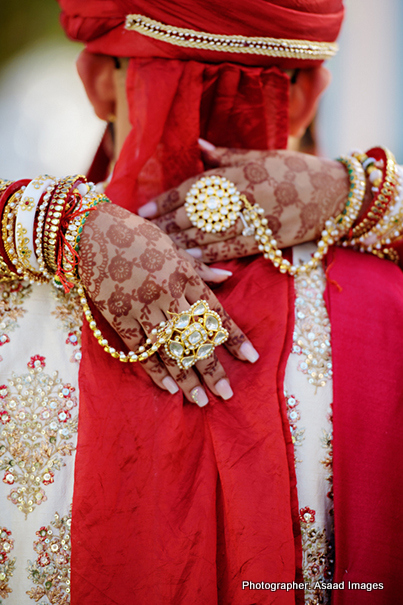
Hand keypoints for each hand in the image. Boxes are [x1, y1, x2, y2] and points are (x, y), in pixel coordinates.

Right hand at [78, 203, 258, 405]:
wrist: (90, 231)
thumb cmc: (136, 235)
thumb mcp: (173, 246)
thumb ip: (200, 268)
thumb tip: (229, 278)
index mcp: (184, 275)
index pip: (215, 313)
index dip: (235, 338)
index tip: (251, 359)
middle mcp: (167, 293)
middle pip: (195, 338)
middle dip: (212, 369)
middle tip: (226, 394)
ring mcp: (141, 307)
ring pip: (169, 350)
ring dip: (186, 378)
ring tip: (200, 401)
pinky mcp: (118, 317)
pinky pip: (140, 350)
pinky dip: (155, 371)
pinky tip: (170, 388)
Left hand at [138, 145, 349, 262]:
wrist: (333, 195)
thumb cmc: (295, 171)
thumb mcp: (261, 156)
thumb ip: (226, 155)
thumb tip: (199, 145)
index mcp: (237, 172)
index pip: (193, 187)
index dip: (167, 199)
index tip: (146, 209)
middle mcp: (241, 195)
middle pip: (194, 212)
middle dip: (167, 223)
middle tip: (143, 232)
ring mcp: (252, 219)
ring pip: (207, 233)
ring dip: (180, 241)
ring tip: (159, 246)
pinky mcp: (264, 240)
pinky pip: (229, 249)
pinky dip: (207, 254)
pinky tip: (188, 257)